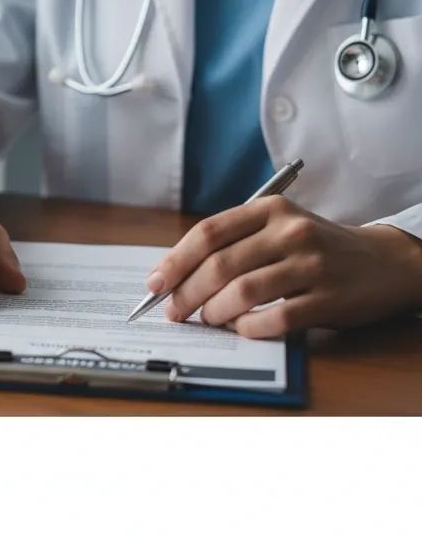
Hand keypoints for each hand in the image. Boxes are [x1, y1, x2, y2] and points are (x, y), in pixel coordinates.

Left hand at [146, 196, 421, 337]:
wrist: (384, 262)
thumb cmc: (316, 247)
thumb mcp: (278, 227)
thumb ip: (235, 242)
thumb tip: (178, 274)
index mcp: (269, 209)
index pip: (208, 232)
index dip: (175, 260)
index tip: (155, 283)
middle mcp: (289, 232)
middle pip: (220, 264)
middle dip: (187, 292)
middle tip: (174, 311)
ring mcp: (311, 264)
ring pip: (243, 291)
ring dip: (215, 311)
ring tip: (208, 319)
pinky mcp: (328, 298)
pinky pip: (276, 318)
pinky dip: (250, 328)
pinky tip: (242, 329)